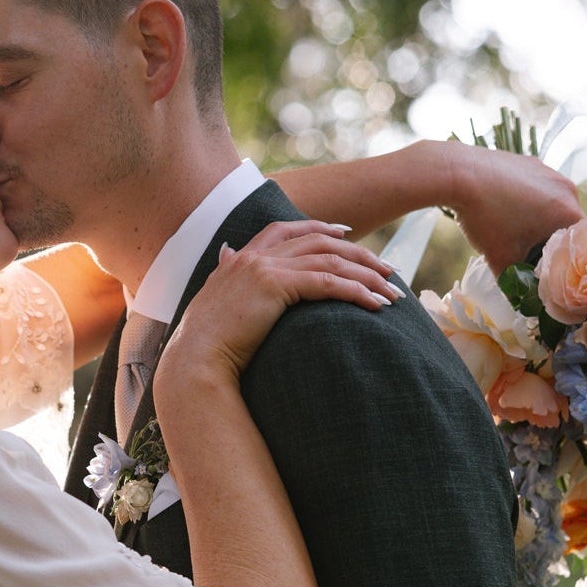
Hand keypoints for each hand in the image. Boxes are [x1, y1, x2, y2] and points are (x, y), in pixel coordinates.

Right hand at [157, 220, 399, 389]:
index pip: (285, 229)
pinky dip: (357, 291)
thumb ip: (223, 273)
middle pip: (319, 241)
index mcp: (241, 258)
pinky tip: (376, 304)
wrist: (193, 359)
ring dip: (367, 275)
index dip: (319, 228)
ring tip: (392, 293)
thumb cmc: (202, 343)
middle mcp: (255, 256)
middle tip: (386, 269)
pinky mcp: (277, 286)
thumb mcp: (212, 298)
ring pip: (331, 260)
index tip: (346, 234)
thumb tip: (225, 253)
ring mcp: (265, 267)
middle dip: (358, 253)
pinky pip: (329, 282)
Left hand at [445, 142, 581, 271]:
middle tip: (524, 254)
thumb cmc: (487, 218)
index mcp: (569, 213)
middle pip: (564, 225)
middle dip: (547, 241)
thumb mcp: (501, 258)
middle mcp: (568, 189)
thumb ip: (514, 283)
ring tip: (509, 230)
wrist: (460, 174)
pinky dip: (524, 201)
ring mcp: (550, 171)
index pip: (577, 245)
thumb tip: (518, 300)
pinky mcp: (531, 162)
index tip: (544, 270)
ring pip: (550, 205)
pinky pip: (535, 188)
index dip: (561, 261)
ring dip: (535, 220)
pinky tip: (501, 208)